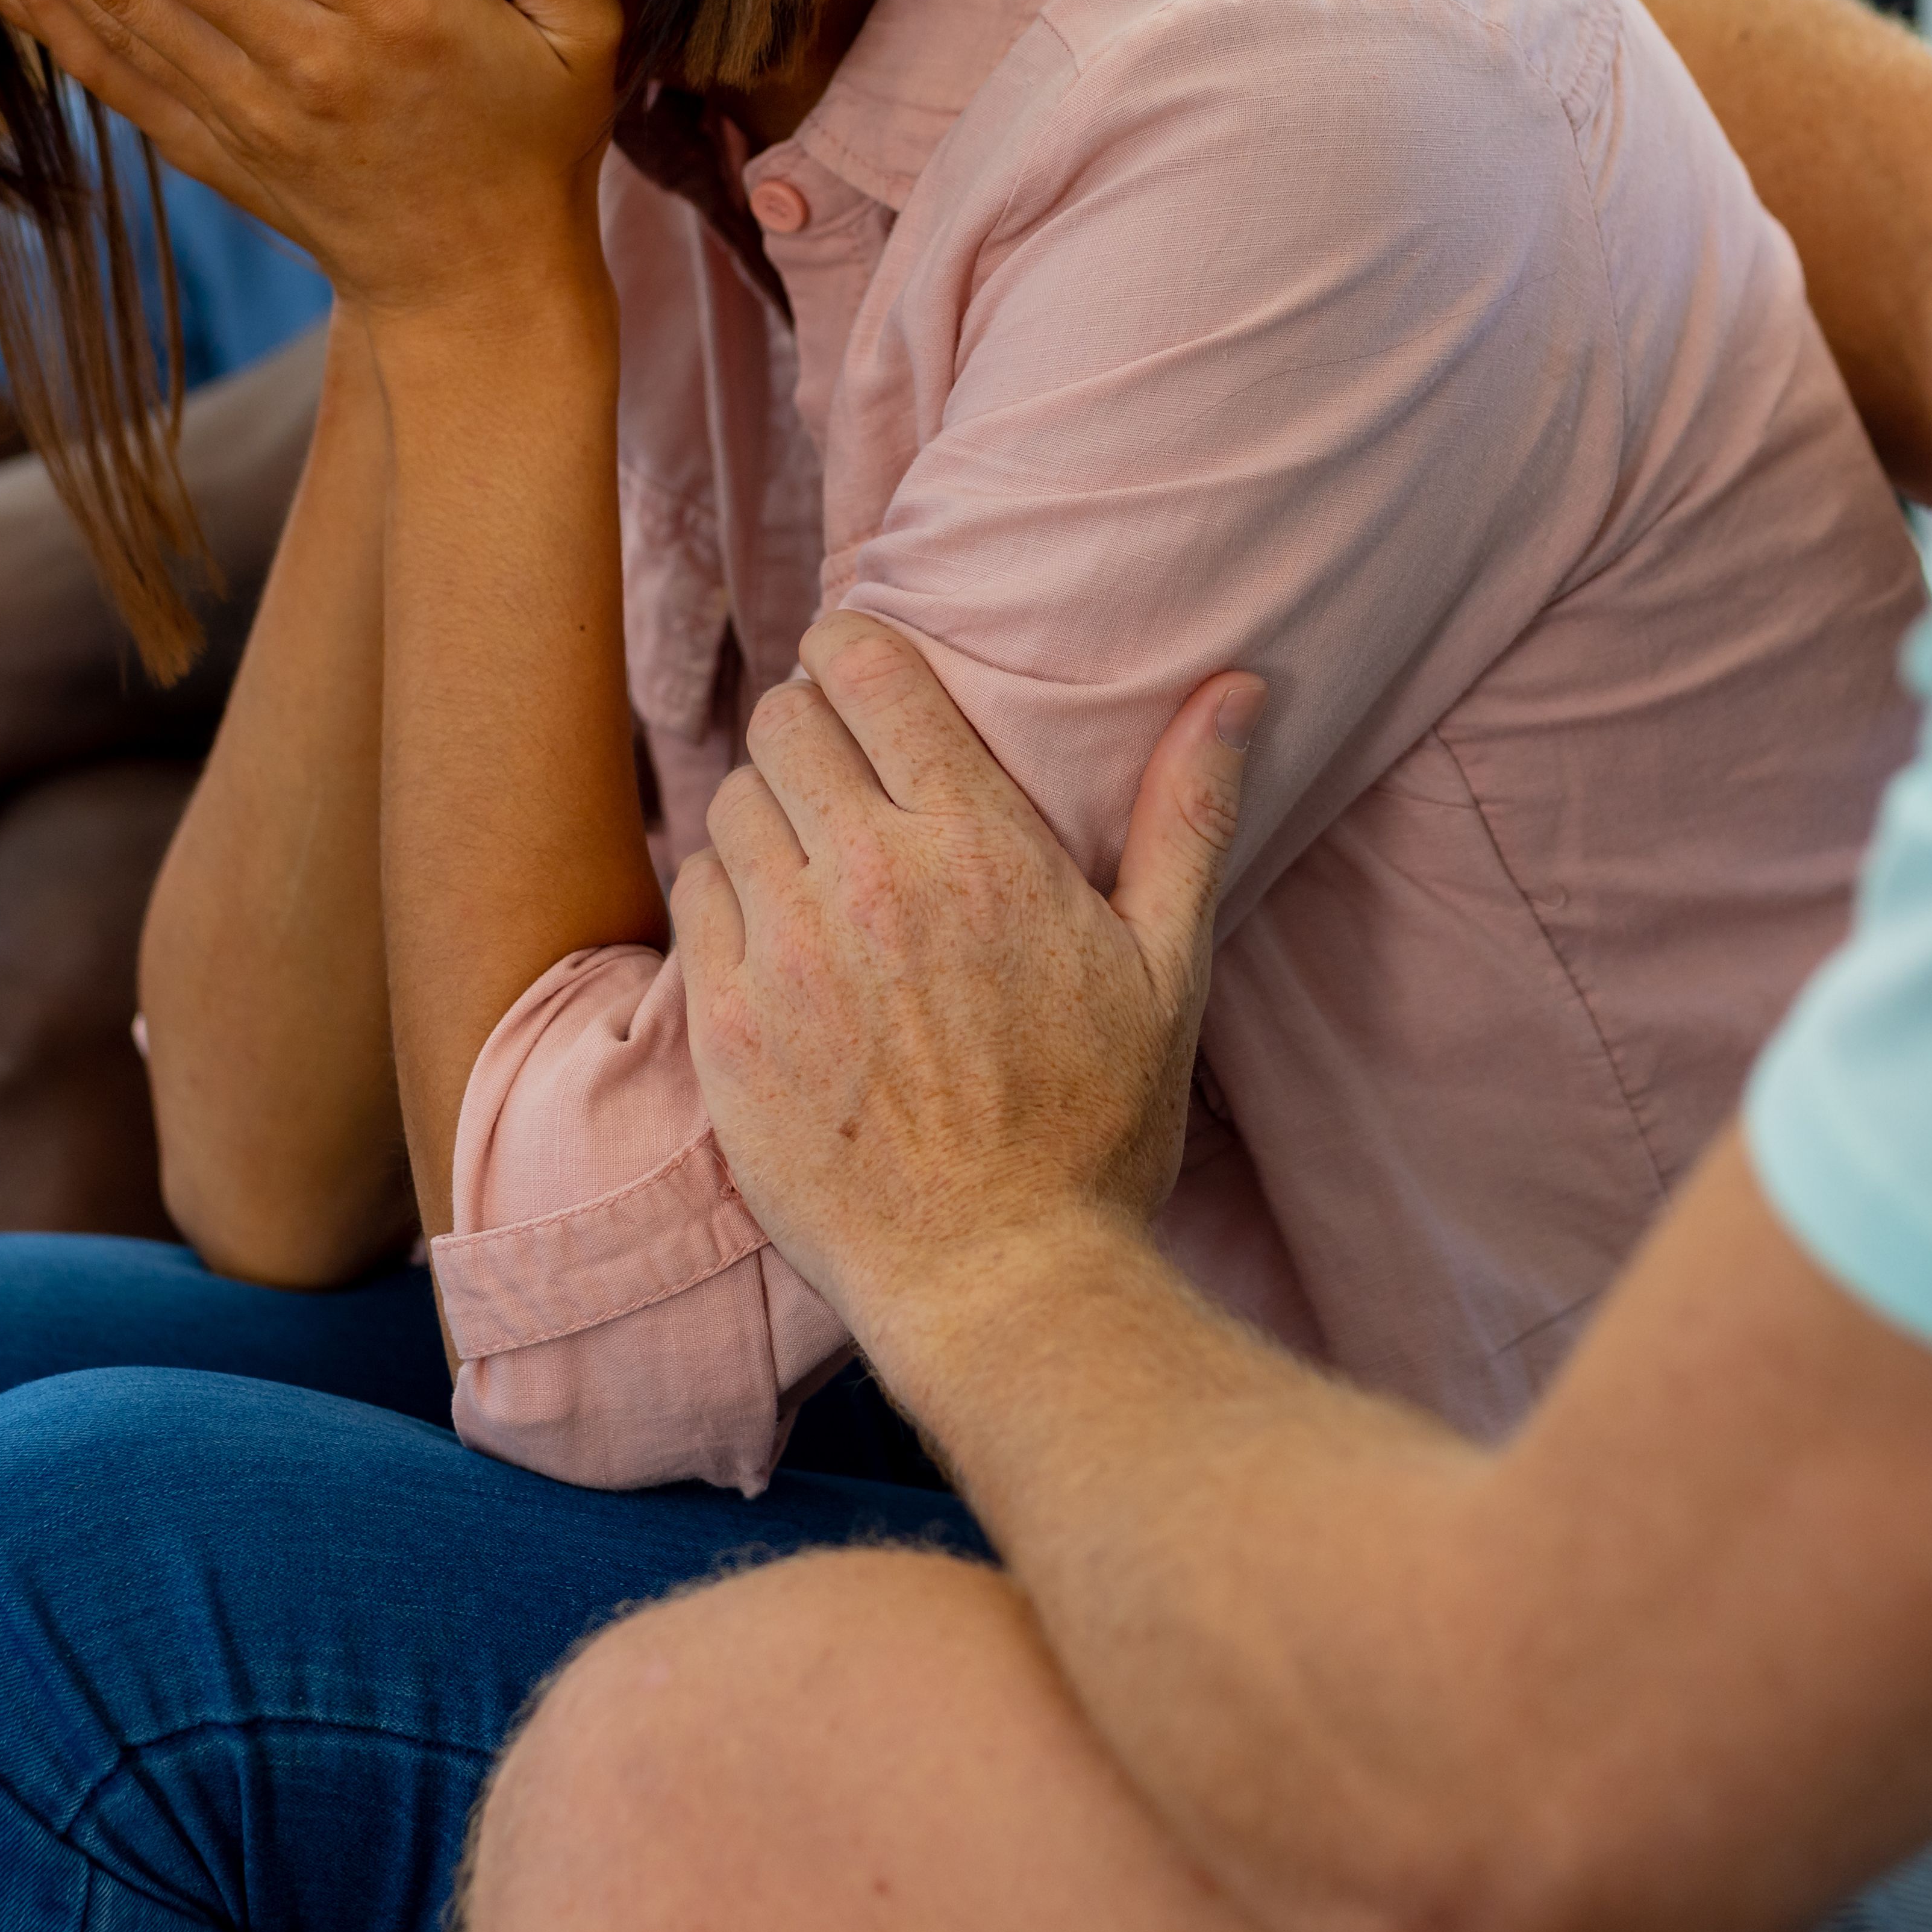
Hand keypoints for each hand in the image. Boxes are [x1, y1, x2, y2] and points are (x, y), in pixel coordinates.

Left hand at [672, 612, 1259, 1351]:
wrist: (999, 1280)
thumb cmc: (1095, 1130)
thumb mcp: (1168, 968)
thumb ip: (1189, 815)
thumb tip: (1236, 690)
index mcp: (975, 845)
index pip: (865, 668)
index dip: (853, 651)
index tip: (863, 672)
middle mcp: (866, 879)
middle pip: (784, 720)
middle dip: (811, 727)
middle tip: (844, 774)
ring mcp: (786, 952)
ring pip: (732, 802)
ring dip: (768, 813)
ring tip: (815, 864)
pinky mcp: (726, 1026)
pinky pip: (695, 897)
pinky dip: (727, 898)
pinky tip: (780, 941)